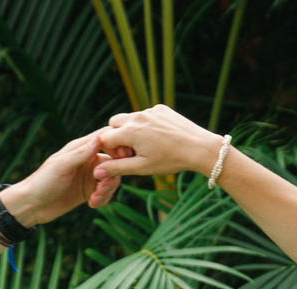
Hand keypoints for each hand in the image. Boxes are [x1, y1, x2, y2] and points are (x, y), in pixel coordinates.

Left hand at [2, 131, 110, 225]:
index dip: (118, 145)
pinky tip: (92, 204)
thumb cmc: (43, 182)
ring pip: (112, 178)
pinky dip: (103, 199)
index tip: (120, 159)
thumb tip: (99, 137)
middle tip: (102, 186)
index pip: (106, 138)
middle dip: (113, 174)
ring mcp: (89, 176)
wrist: (32, 205)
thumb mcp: (62, 166)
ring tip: (96, 198)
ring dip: (108, 189)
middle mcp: (87, 160)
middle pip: (114, 161)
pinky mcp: (89, 192)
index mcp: (80, 148)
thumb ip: (82, 153)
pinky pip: (105, 193)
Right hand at [91, 104, 224, 190]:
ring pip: (130, 118)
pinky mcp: (161, 108)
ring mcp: (150, 110)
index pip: (104, 138)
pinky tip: (160, 138)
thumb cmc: (170, 160)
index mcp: (130, 131)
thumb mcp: (142, 168)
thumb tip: (96, 172)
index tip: (124, 159)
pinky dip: (146, 125)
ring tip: (148, 146)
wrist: (199, 148)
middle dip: (117, 136)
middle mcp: (137, 116)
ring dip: (131, 130)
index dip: (110, 151)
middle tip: (132, 152)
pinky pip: (146, 114)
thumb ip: (117, 168)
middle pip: (113, 123)